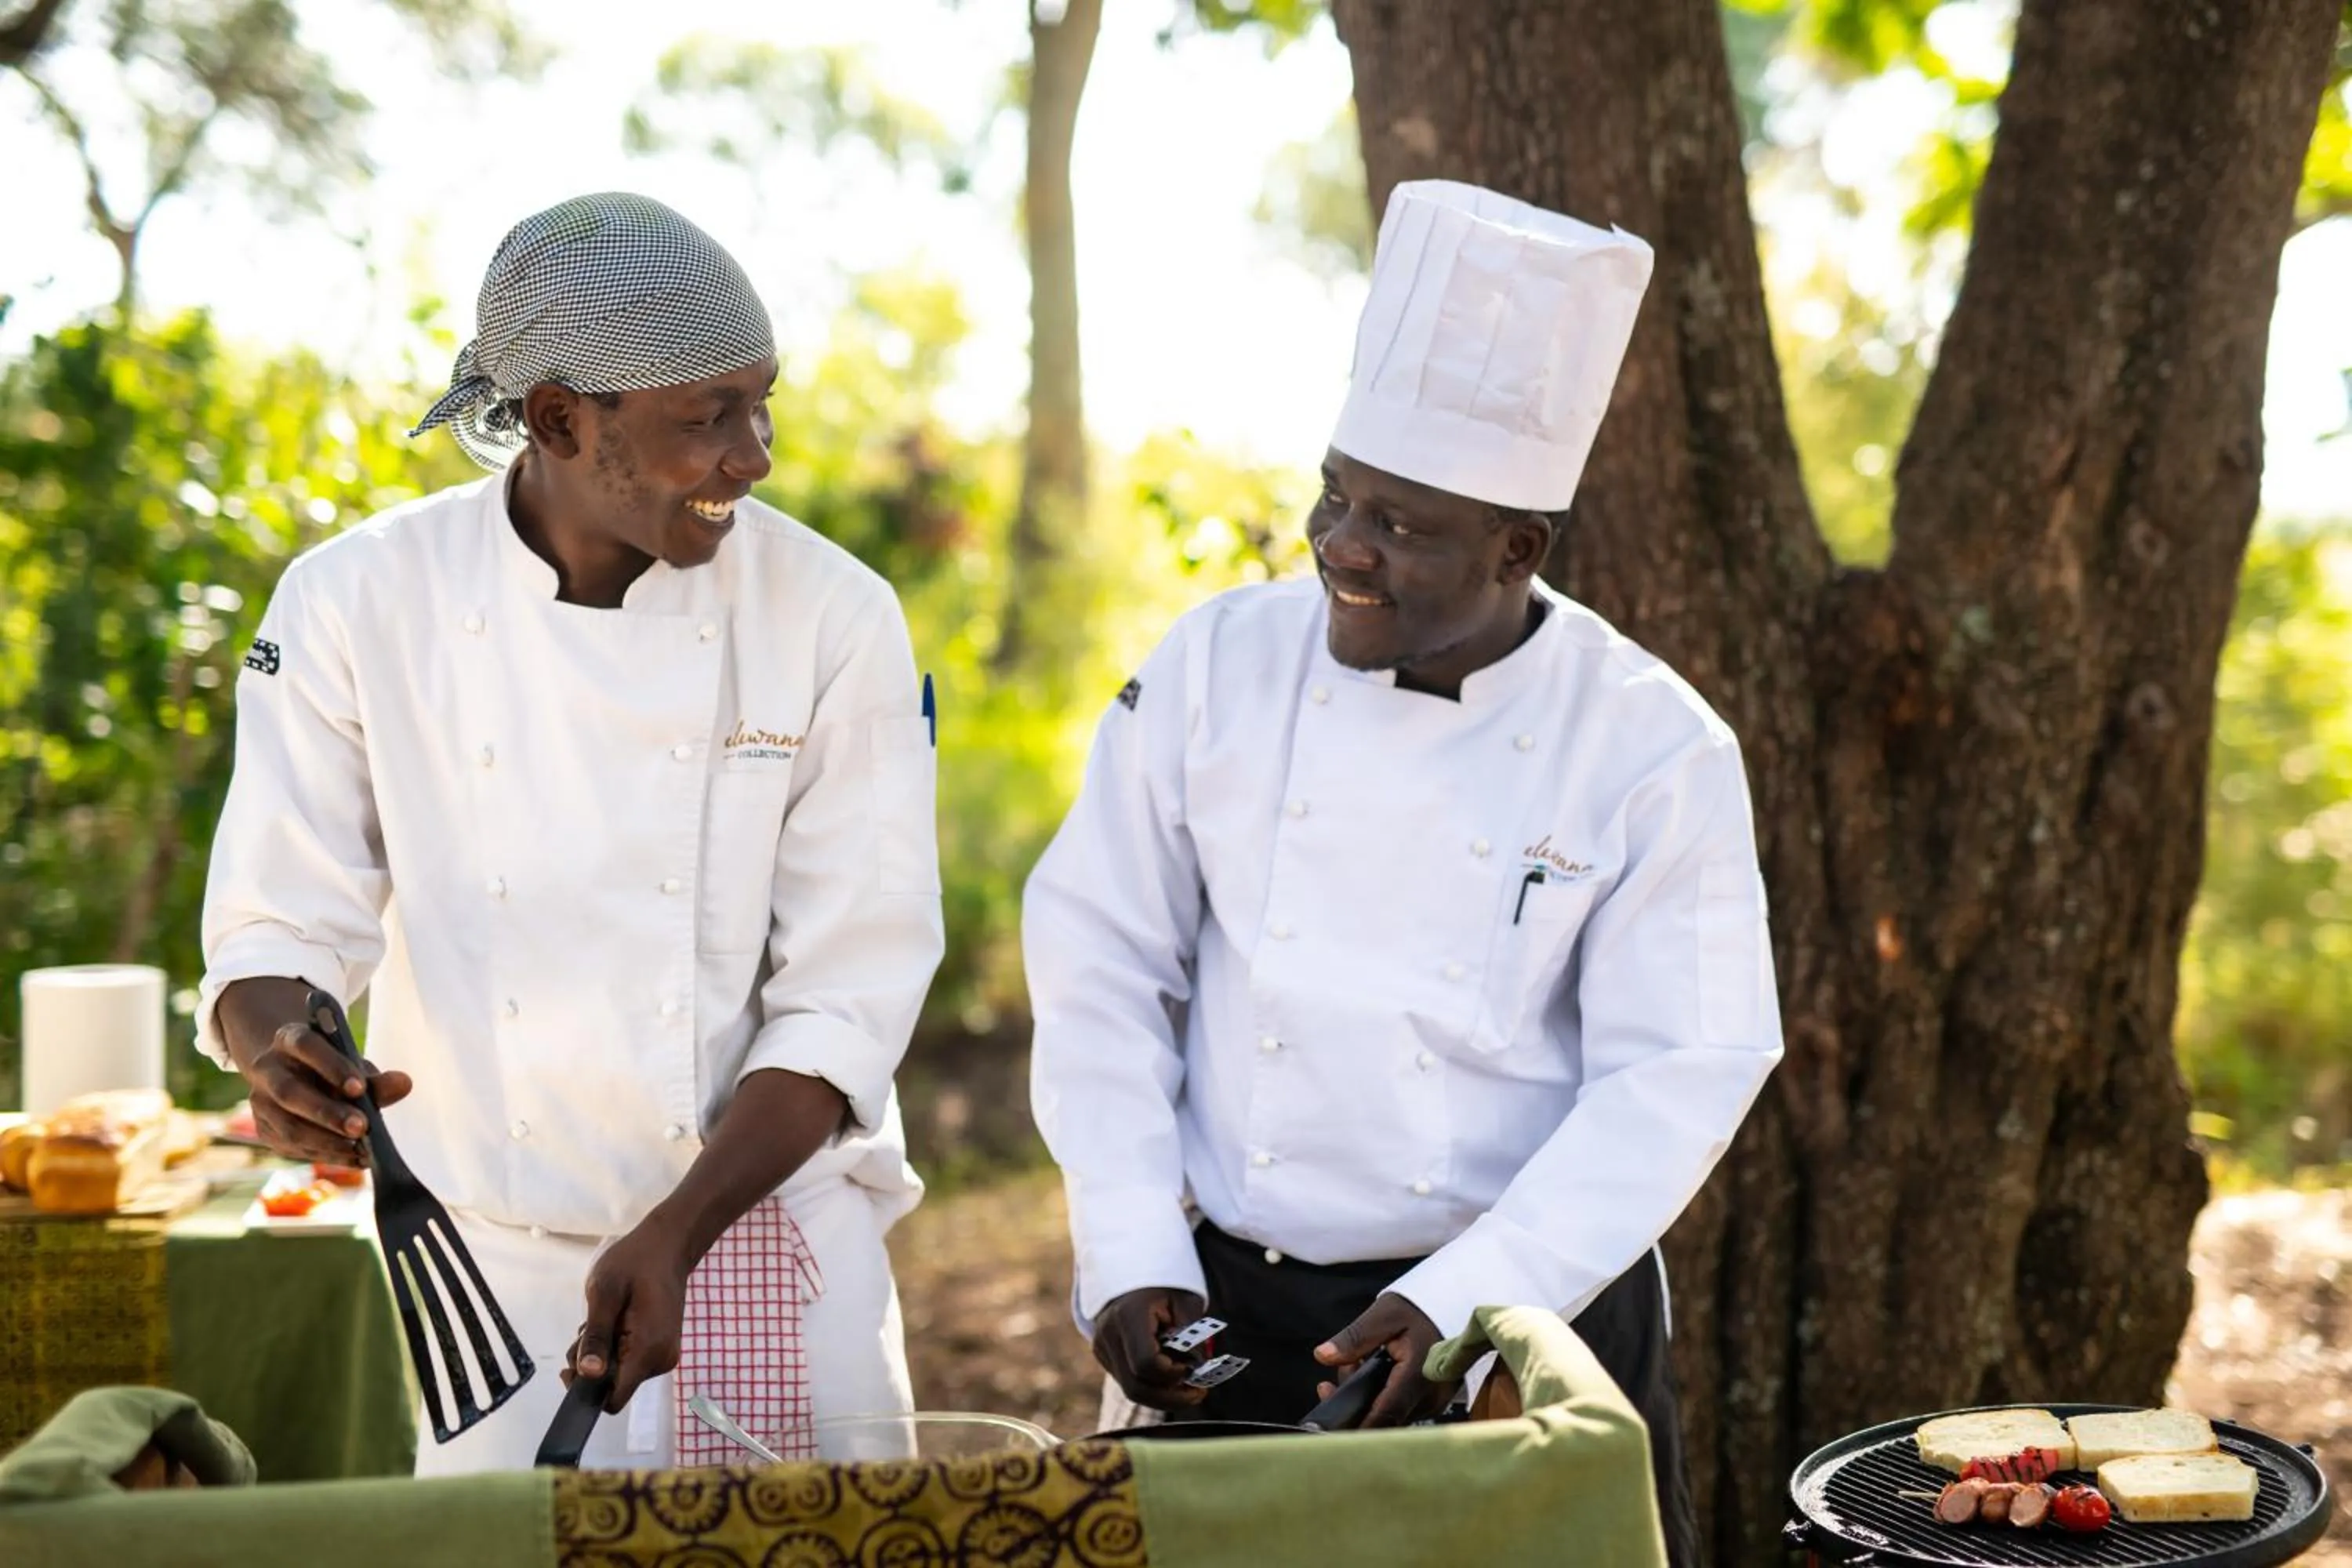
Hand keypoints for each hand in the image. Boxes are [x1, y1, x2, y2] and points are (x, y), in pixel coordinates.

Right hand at [217, 977, 411, 1164]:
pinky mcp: (265, 1130)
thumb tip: (404, 1084)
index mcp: (290, 1039)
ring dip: (327, 1142)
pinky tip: (355, 1159)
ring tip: (362, 1150)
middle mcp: (267, 1068)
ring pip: (288, 1126)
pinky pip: (293, 1148)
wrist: (299, 1077)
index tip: (359, 1088)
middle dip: (327, 1113)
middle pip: (290, 1092)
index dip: (331, 1066)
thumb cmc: (334, 1069)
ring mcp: (260, 1102)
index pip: (305, 1045)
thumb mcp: (354, 1067)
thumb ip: (376, 1079)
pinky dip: (327, 1155)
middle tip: (363, 1127)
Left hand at [569, 1217, 693, 1413]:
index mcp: (648, 1350)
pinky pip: (629, 1362)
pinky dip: (614, 1349)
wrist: (668, 1245)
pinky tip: (613, 1322)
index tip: (570, 1366)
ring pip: (619, 1375)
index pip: (614, 1399)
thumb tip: (587, 1375)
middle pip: (614, 1387)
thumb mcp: (605, 1293)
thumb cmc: (635, 1262)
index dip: (586, 1391)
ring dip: (601, 1355)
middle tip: (585, 1330)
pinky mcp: (661, 1348)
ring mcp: (663, 1355)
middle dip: (591, 1366)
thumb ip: (596, 1337)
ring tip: (600, 1321)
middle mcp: (661, 1360)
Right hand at [1091, 1286, 1209, 1411]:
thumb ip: (1192, 1335)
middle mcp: (1108, 1334)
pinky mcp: (1104, 1356)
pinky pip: (1128, 1382)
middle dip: (1170, 1397)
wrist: (1131, 1269)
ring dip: (1163, 1397)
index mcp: (1128, 1315)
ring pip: (1131, 1390)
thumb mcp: (1185, 1300)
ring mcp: (1102, 1347)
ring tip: (1190, 1392)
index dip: (1172, 1373)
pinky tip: (1173, 1381)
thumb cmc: (1164, 1284)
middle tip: (1199, 1394)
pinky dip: (1152, 1388)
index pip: (1146, 1363)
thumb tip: (1200, 1371)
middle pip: (1136, 1386)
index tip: (1193, 1367)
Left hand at [1314, 1292, 1456, 1427]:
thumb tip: (1322, 1355)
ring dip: (1366, 1399)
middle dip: (1353, 1403)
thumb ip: (1355, 1338)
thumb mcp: (1385, 1313)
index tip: (1327, 1418)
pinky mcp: (1433, 1404)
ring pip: (1390, 1416)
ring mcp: (1434, 1404)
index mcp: (1417, 1376)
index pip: (1383, 1416)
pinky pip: (1400, 1410)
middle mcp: (1430, 1398)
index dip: (1354, 1424)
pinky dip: (1380, 1397)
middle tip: (1332, 1380)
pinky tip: (1369, 1374)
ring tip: (1353, 1367)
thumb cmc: (1421, 1309)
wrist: (1456, 1305)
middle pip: (1383, 1419)